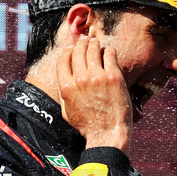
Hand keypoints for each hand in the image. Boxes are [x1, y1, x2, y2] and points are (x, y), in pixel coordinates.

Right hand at [58, 34, 131, 152]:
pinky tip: (109, 51)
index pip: (63, 60)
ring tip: (97, 43)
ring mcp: (97, 77)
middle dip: (82, 44)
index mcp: (66, 87)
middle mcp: (80, 79)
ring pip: (93, 50)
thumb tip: (64, 80)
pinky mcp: (113, 76)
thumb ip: (64, 94)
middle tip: (86, 41)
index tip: (72, 49)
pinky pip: (109, 54)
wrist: (107, 134)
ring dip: (94, 44)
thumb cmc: (87, 126)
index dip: (67, 51)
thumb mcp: (66, 111)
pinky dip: (108, 50)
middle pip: (78, 51)